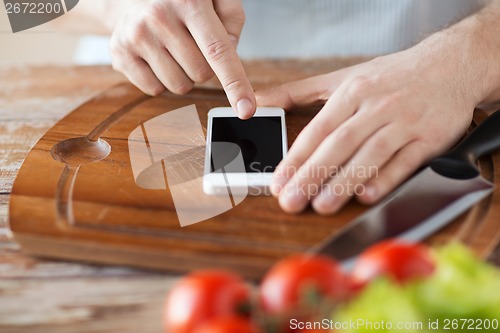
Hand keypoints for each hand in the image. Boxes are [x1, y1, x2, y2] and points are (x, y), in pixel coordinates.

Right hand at [109, 0, 254, 118]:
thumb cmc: (181, 0)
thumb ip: (232, 19)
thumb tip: (230, 52)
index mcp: (189, 1)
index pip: (218, 51)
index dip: (236, 84)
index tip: (246, 110)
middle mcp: (159, 17)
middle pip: (202, 74)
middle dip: (205, 66)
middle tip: (192, 43)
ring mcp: (137, 36)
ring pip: (180, 86)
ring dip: (184, 75)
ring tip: (173, 48)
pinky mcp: (120, 54)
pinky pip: (156, 90)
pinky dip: (162, 80)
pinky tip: (156, 56)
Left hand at [256, 49, 484, 214]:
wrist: (449, 65)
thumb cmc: (390, 76)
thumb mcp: (341, 77)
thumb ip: (297, 91)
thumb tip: (260, 100)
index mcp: (352, 92)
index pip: (318, 130)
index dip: (295, 158)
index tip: (278, 181)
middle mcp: (377, 106)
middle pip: (340, 144)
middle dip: (312, 175)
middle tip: (291, 201)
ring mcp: (405, 122)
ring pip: (371, 155)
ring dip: (345, 182)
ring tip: (322, 205)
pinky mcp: (429, 138)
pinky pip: (406, 162)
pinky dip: (386, 179)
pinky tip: (366, 195)